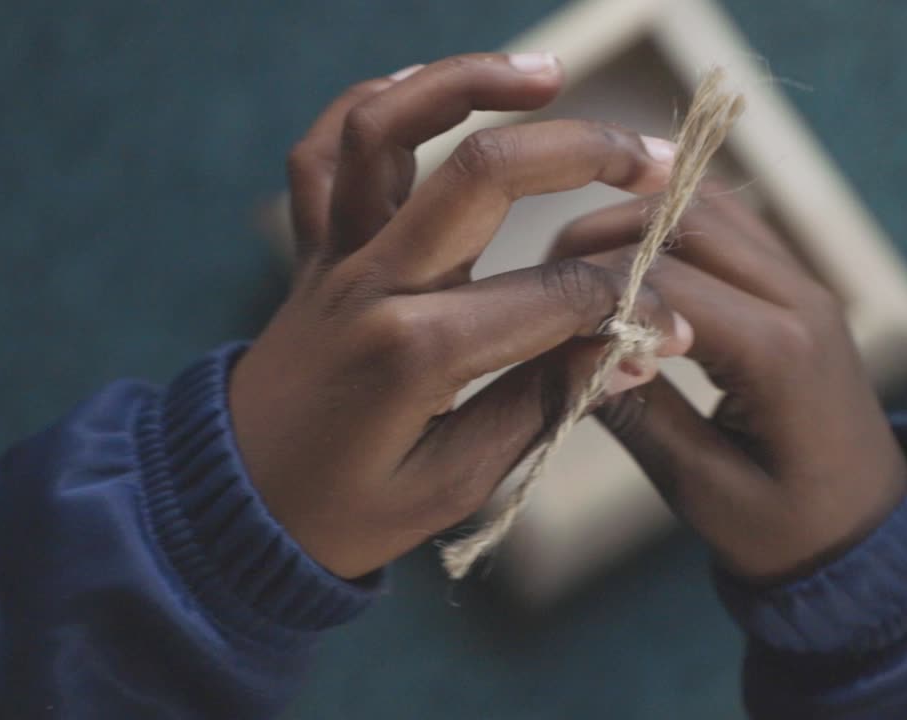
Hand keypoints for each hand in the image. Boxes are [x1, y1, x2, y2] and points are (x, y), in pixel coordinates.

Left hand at [231, 53, 693, 578]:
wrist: (233, 508)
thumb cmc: (345, 513)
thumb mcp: (455, 486)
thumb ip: (544, 405)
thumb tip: (633, 350)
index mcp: (415, 353)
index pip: (554, 292)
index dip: (628, 297)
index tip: (673, 316)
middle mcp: (371, 283)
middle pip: (481, 172)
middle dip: (582, 152)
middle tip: (653, 163)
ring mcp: (333, 256)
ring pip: (384, 126)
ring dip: (467, 81)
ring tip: (548, 73)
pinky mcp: (311, 249)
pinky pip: (322, 152)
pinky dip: (371, 104)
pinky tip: (430, 88)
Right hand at [549, 183, 906, 582]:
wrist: (867, 537)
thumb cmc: (783, 530)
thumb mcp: (698, 487)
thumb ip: (632, 410)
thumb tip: (562, 350)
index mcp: (779, 353)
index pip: (666, 280)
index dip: (592, 289)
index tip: (539, 322)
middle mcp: (800, 299)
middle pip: (686, 219)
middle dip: (603, 238)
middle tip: (544, 279)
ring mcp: (804, 285)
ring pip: (708, 204)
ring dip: (636, 221)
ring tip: (575, 265)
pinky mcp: (795, 286)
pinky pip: (730, 224)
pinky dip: (671, 227)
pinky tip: (625, 263)